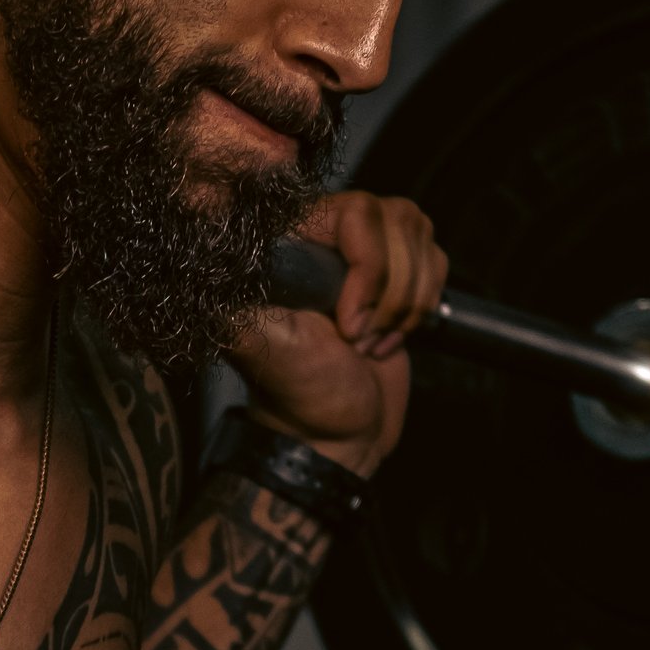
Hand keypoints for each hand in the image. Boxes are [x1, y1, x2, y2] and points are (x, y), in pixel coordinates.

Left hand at [224, 188, 447, 473]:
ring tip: (368, 341)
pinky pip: (435, 261)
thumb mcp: (263, 342)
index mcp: (288, 245)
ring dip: (406, 304)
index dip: (367, 267)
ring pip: (420, 237)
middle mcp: (326, 238)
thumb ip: (242, 295)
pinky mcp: (396, 273)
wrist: (340, 437)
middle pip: (397, 221)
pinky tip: (386, 339)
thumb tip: (214, 245)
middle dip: (389, 293)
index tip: (348, 323)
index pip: (356, 212)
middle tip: (355, 337)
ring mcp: (365, 252)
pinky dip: (421, 308)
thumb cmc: (300, 395)